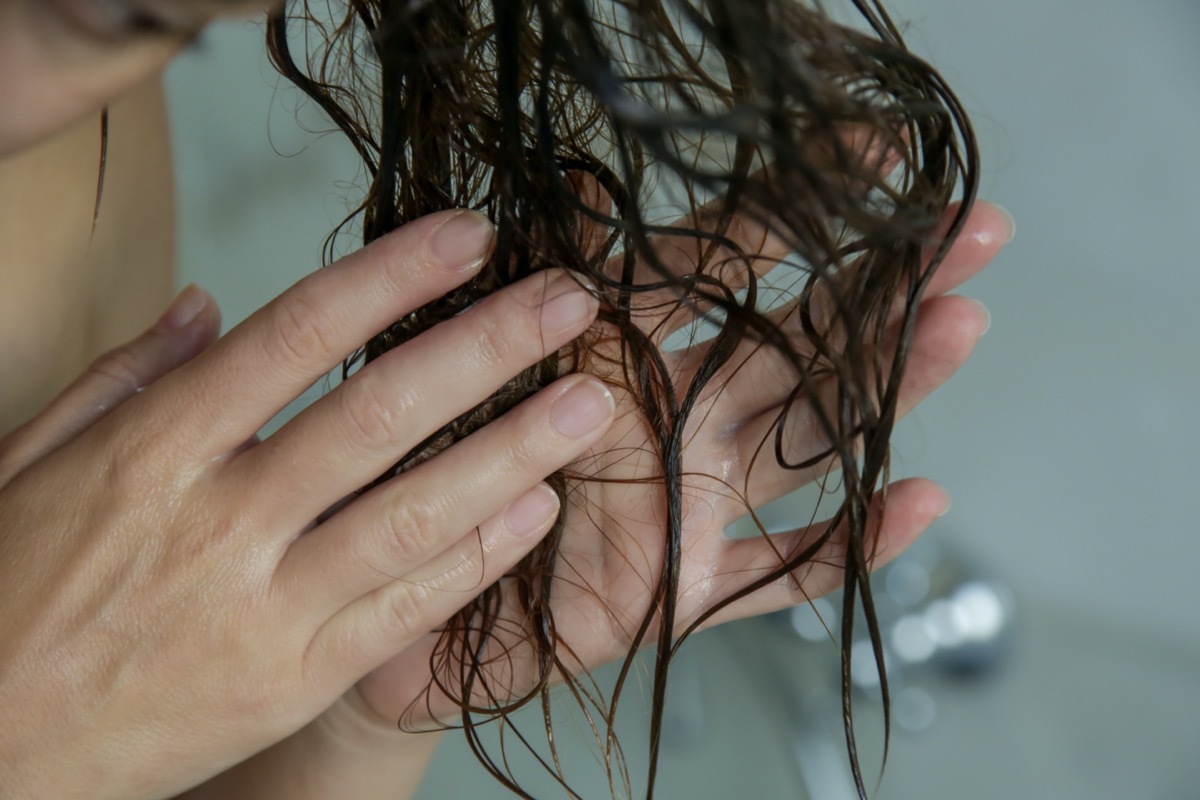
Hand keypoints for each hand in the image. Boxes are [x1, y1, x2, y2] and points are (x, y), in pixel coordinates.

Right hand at [0, 210, 614, 799]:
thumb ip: (126, 378)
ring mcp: (264, 608)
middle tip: (568, 301)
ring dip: (515, 451)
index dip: (392, 277)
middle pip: (378, 414)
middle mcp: (218, 522)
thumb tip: (208, 306)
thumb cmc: (11, 595)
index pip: (295, 337)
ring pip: (414, 515)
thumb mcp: (29, 463)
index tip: (468, 237)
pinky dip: (479, 557)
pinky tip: (539, 508)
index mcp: (152, 450)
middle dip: (488, 348)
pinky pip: (408, 611)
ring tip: (591, 403)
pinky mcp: (296, 679)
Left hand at [344, 198, 1009, 726]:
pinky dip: (849, 545)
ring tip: (959, 325)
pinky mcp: (687, 592)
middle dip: (885, 287)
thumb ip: (550, 296)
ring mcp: (693, 508)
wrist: (399, 606)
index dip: (800, 202)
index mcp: (623, 358)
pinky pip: (784, 572)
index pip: (725, 264)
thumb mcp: (487, 373)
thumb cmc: (433, 479)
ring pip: (809, 438)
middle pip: (799, 344)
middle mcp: (675, 425)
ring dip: (883, 386)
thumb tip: (588, 186)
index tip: (879, 151)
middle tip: (974, 231)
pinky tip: (919, 501)